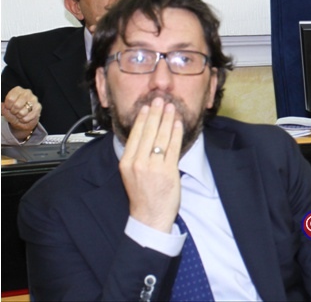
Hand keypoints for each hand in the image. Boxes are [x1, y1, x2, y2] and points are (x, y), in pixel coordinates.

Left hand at [2, 87, 41, 139]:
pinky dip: (24, 120)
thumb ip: (4, 109)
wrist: (24, 120)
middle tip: (14, 112)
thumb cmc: (14, 112)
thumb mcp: (6, 111)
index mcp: (17, 90)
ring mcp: (34, 99)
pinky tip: (25, 117)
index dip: (8, 106)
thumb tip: (2, 105)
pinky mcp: (38, 107)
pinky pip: (28, 117)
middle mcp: (27, 93)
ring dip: (19, 116)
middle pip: (17, 105)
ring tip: (20, 115)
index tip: (8, 108)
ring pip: (23, 112)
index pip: (10, 99)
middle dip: (14, 112)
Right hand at [118, 97, 183, 233]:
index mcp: (126, 163)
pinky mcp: (168, 171)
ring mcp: (153, 167)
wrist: (149, 217)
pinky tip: (177, 124)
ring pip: (161, 137)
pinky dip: (175, 133)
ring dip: (167, 119)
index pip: (135, 135)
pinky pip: (173, 148)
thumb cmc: (142, 195)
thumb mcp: (131, 173)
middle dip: (155, 114)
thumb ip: (137, 155)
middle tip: (159, 100)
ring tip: (170, 107)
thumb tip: (144, 134)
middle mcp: (138, 163)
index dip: (142, 119)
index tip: (146, 107)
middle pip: (148, 132)